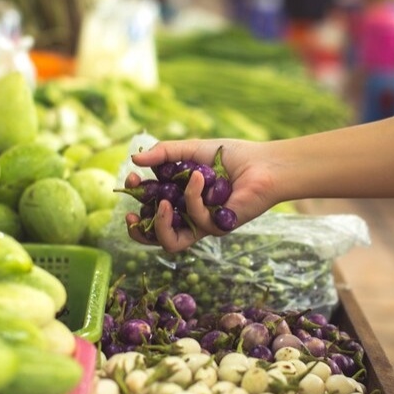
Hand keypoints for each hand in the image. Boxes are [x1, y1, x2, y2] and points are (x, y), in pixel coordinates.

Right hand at [122, 138, 276, 251]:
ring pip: (172, 243)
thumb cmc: (230, 156)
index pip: (150, 209)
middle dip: (139, 230)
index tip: (131, 179)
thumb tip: (133, 159)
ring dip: (161, 224)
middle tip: (132, 214)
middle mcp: (189, 216)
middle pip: (155, 237)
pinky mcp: (218, 228)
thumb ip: (164, 153)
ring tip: (165, 203)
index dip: (136, 200)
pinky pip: (196, 219)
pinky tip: (198, 176)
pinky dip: (193, 196)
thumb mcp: (190, 150)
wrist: (262, 163)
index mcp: (179, 199)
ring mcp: (203, 225)